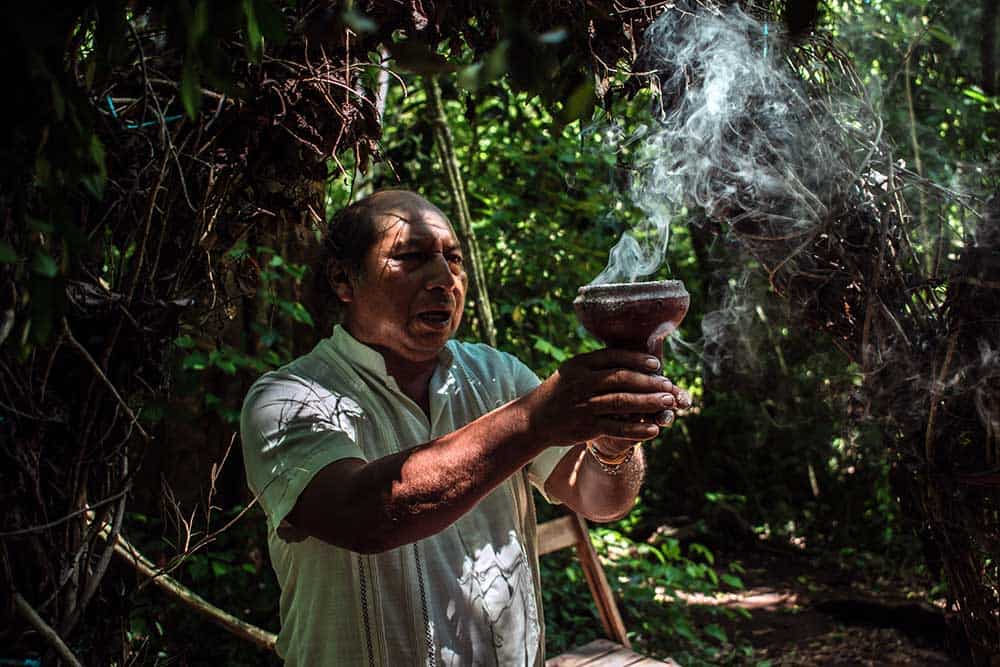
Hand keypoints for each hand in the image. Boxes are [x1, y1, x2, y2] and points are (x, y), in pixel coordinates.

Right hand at [523, 349, 688, 447]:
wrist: (533, 420)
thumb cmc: (559, 393)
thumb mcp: (572, 371)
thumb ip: (596, 365)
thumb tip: (630, 358)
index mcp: (580, 364)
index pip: (614, 357)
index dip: (638, 359)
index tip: (656, 364)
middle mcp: (582, 382)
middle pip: (622, 378)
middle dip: (649, 381)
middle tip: (669, 385)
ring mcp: (585, 405)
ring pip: (623, 402)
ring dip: (649, 402)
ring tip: (668, 402)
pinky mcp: (587, 427)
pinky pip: (617, 427)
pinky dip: (637, 428)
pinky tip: (653, 429)